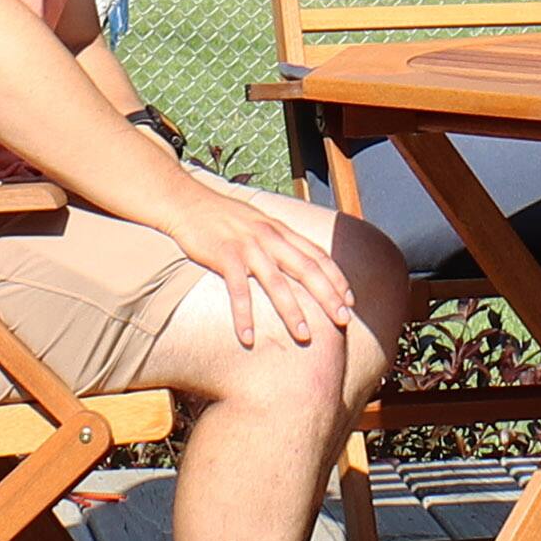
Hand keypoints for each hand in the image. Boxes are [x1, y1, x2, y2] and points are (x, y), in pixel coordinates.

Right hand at [159, 178, 352, 350]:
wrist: (190, 202)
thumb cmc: (226, 217)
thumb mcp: (260, 223)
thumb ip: (280, 241)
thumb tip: (300, 261)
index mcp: (282, 231)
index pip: (318, 254)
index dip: (337, 278)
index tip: (350, 302)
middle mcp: (271, 237)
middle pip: (306, 269)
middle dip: (327, 296)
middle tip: (343, 321)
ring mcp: (248, 246)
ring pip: (277, 282)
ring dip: (292, 311)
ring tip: (305, 336)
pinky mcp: (225, 256)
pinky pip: (238, 290)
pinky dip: (244, 315)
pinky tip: (248, 338)